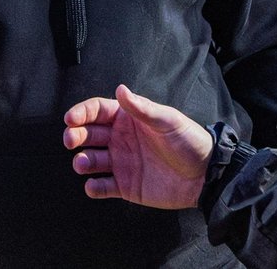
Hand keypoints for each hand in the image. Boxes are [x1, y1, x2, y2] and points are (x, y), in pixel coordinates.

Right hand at [63, 84, 211, 209]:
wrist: (205, 176)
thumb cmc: (189, 141)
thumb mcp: (167, 120)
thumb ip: (142, 108)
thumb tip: (120, 89)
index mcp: (128, 119)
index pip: (97, 111)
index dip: (81, 113)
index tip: (71, 119)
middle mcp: (120, 139)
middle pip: (88, 134)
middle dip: (75, 135)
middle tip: (71, 140)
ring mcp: (121, 163)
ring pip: (91, 160)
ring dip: (82, 161)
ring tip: (82, 163)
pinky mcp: (125, 186)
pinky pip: (103, 187)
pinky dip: (94, 188)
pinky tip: (93, 186)